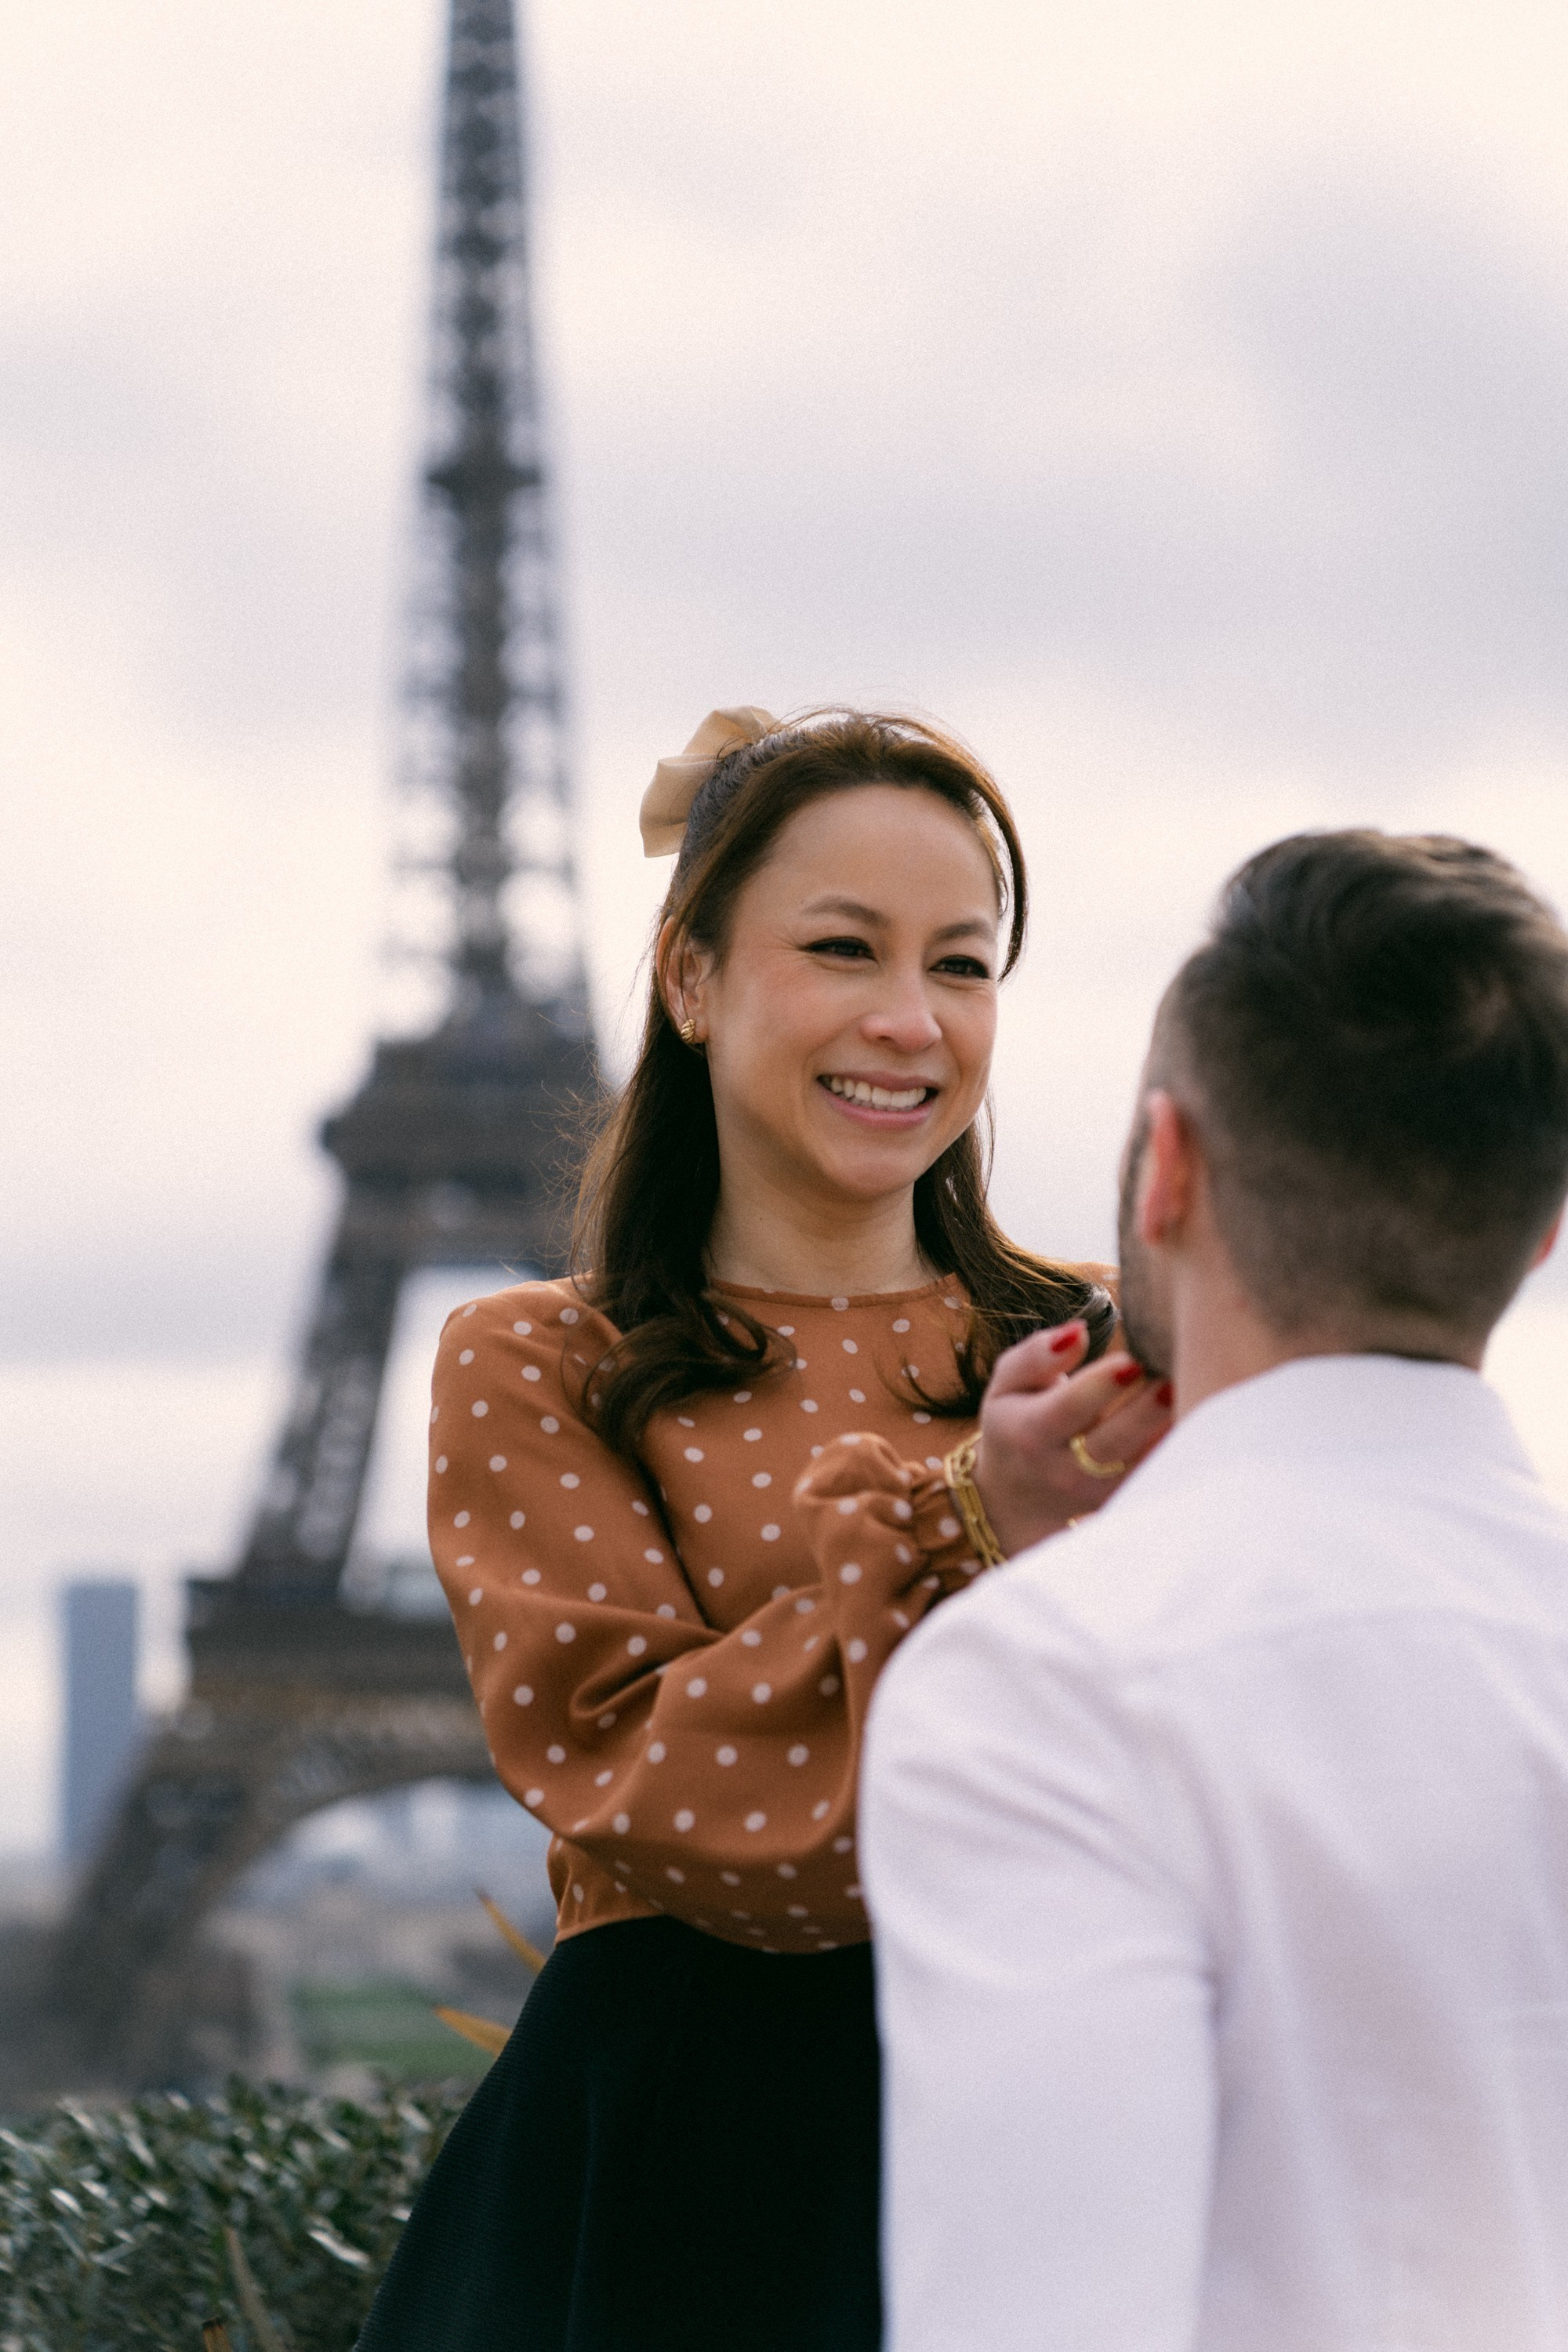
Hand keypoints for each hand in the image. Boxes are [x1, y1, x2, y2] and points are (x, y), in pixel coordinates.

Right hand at [970, 1320, 1172, 1556]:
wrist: (1017, 1495)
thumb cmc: (1017, 1421)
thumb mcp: (1008, 1384)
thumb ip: (1036, 1355)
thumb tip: (1078, 1332)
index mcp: (1030, 1433)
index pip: (1069, 1407)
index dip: (1101, 1385)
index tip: (1134, 1359)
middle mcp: (1062, 1469)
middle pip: (1111, 1442)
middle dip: (1146, 1410)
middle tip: (1172, 1378)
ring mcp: (1096, 1493)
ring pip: (1140, 1466)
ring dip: (1169, 1431)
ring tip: (1192, 1393)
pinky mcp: (1123, 1501)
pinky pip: (1156, 1477)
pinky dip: (1178, 1449)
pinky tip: (1199, 1416)